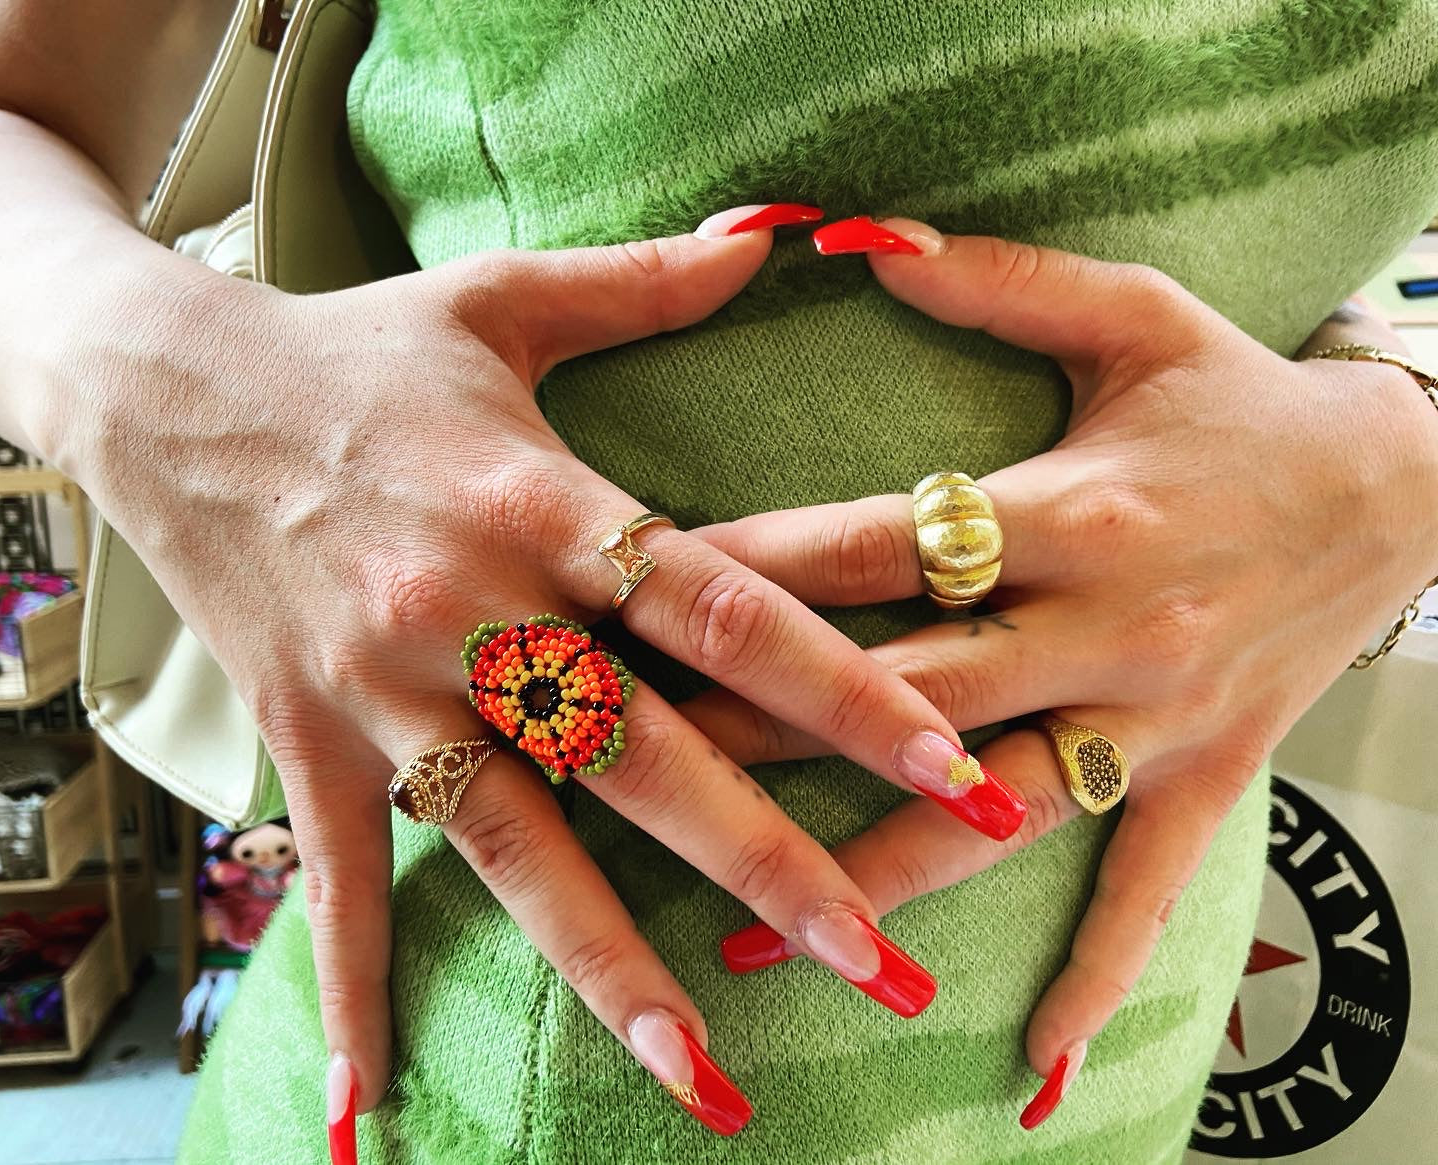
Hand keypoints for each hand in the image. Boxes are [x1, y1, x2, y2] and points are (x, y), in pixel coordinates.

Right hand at [76, 207, 1030, 1137]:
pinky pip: (341, 885)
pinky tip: (384, 1117)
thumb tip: (776, 237)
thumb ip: (647, 282)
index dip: (840, 687)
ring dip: (614, 970)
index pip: (718, 606)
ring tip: (713, 1076)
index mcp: (541, 498)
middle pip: (643, 754)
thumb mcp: (501, 297)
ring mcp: (384, 692)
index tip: (949, 764)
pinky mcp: (307, 743)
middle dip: (768, 863)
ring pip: (519, 847)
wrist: (166, 393)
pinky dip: (359, 998)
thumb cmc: (355, 350)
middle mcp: (471, 609)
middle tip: (885, 962)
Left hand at [679, 222, 1437, 1124]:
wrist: (1404, 484)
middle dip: (764, 729)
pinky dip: (1095, 984)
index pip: (876, 542)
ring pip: (989, 814)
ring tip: (751, 935)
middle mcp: (1102, 628)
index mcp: (1066, 510)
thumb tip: (853, 242)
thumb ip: (992, 280)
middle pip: (902, 692)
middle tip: (633, 763)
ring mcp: (1150, 720)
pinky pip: (1142, 893)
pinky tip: (1025, 1066)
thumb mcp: (1133, 314)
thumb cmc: (1242, 397)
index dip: (753, 567)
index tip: (634, 589)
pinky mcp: (1200, 777)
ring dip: (870, 874)